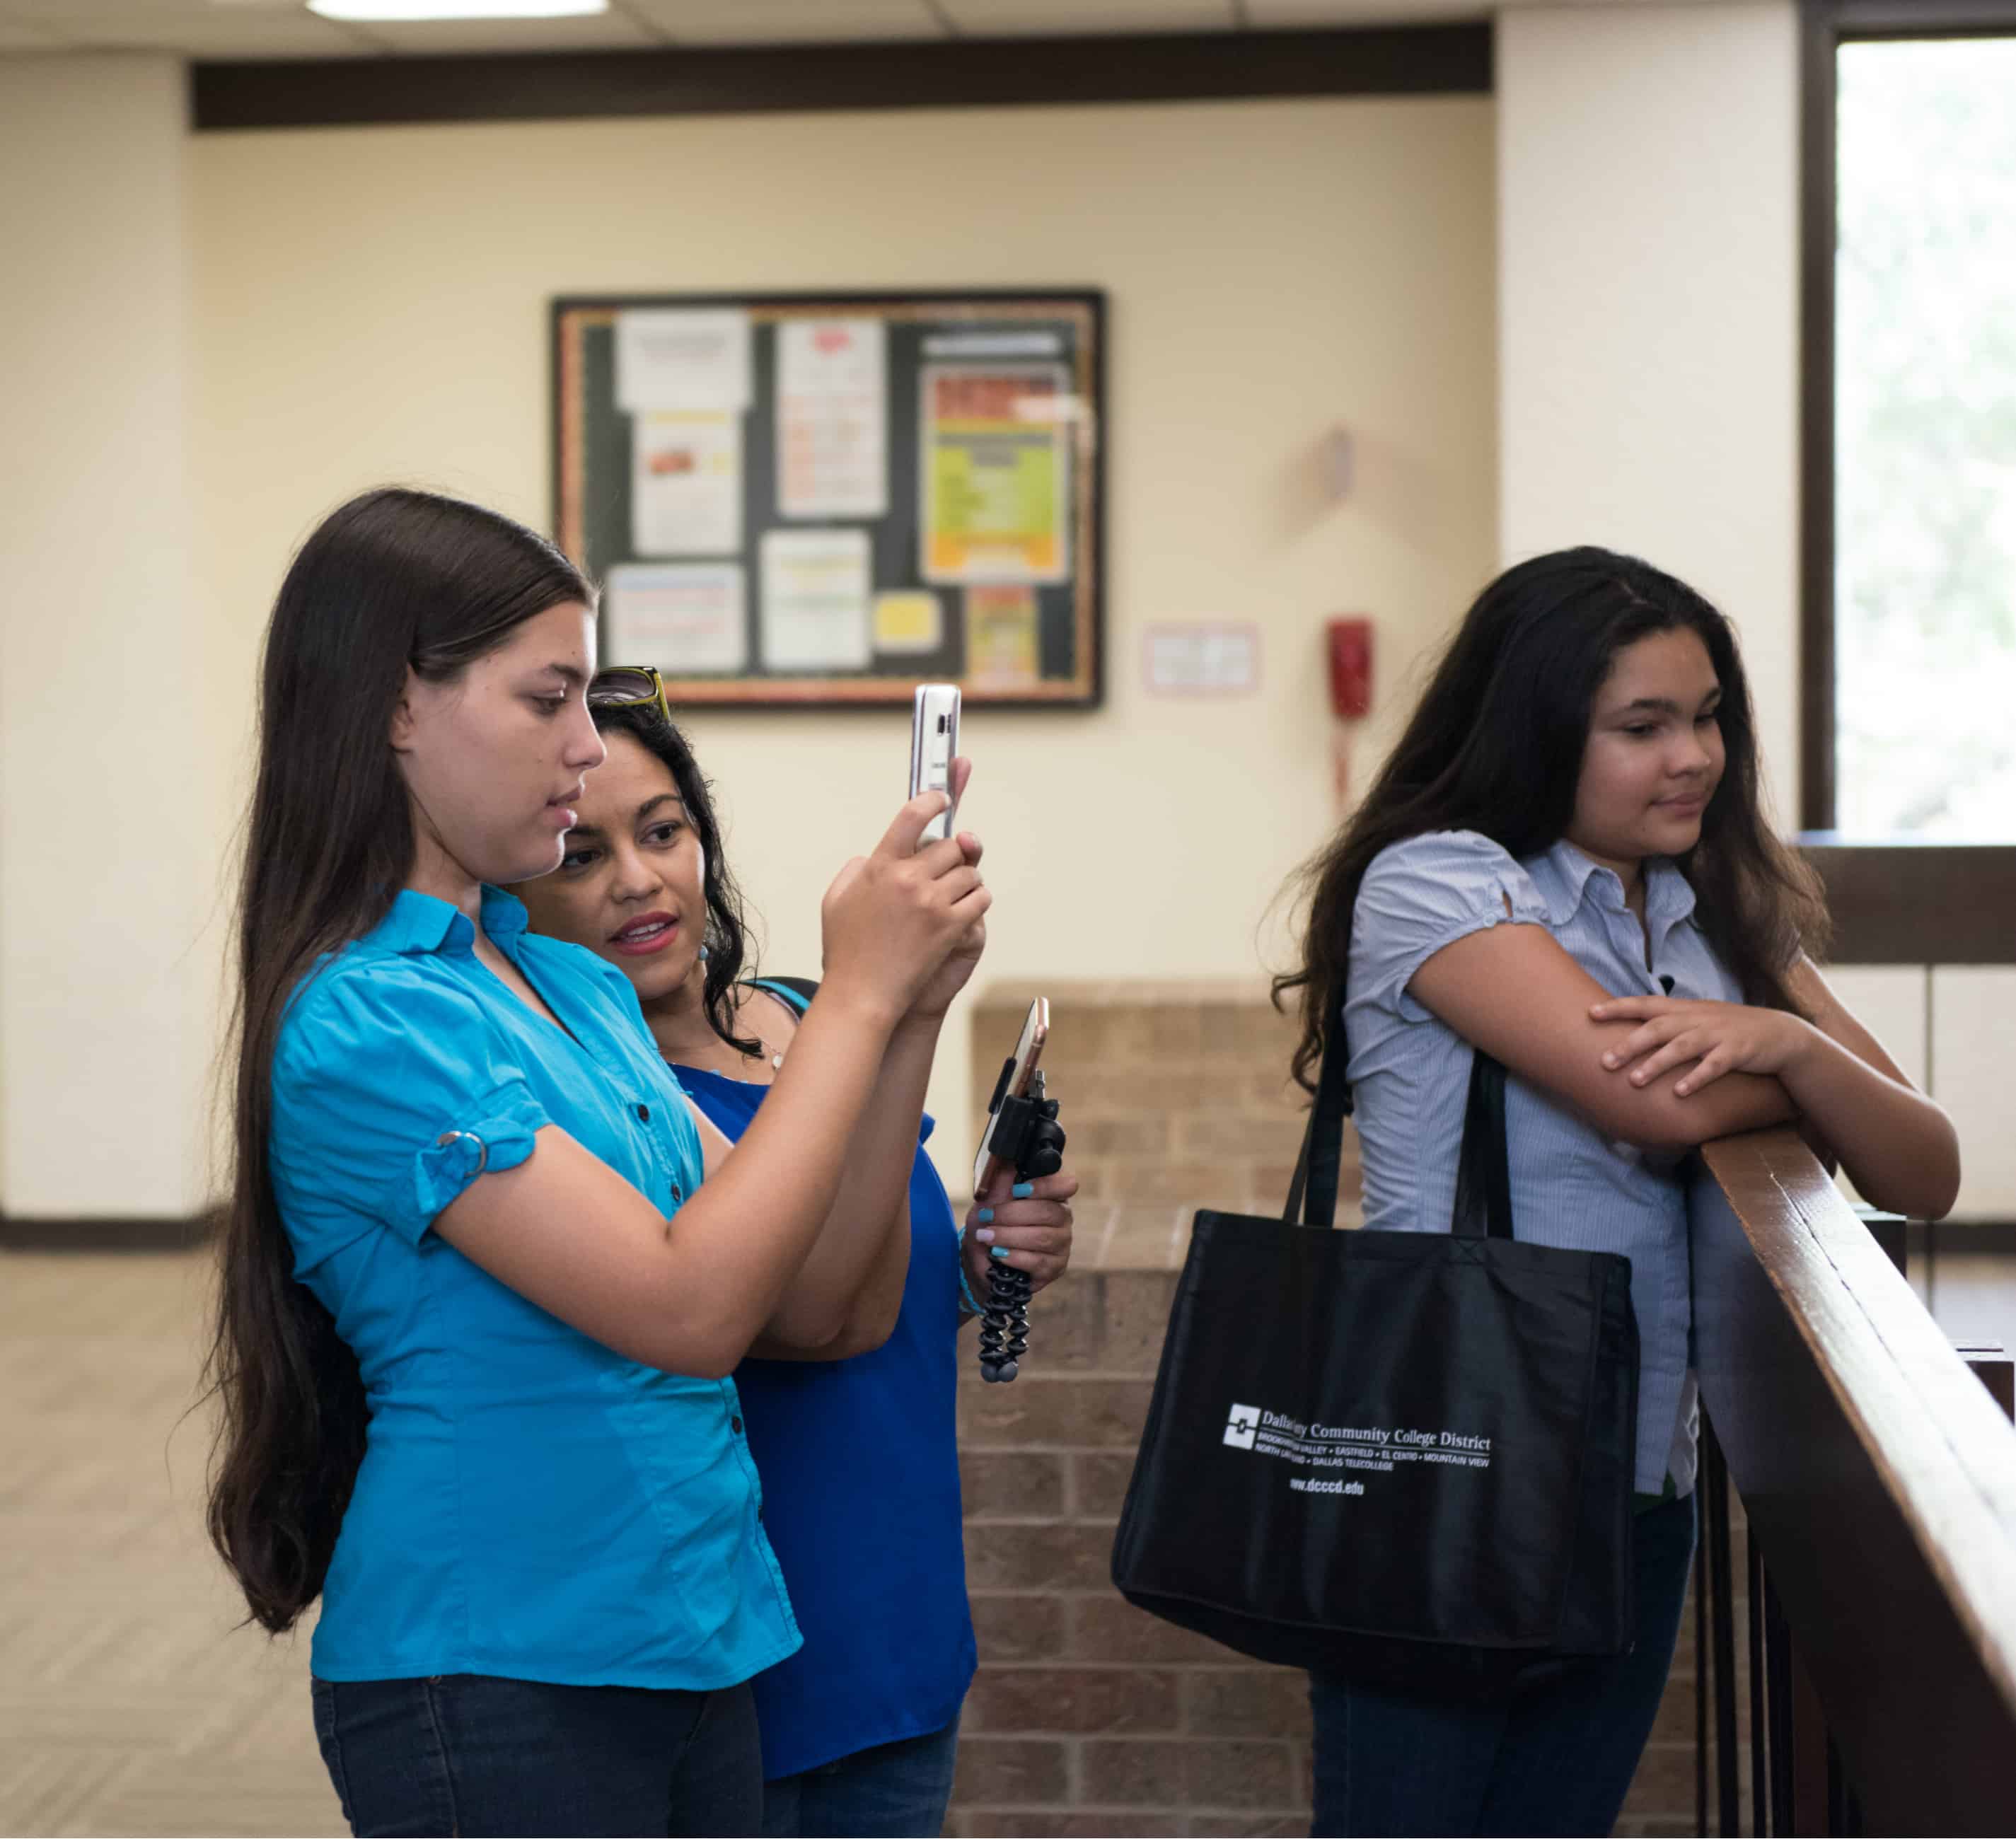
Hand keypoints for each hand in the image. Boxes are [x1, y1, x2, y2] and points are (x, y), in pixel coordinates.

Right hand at [820, 778, 990, 1024]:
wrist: (861, 995)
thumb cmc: (845, 951)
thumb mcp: (835, 900)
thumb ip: (855, 869)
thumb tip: (872, 855)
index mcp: (879, 866)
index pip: (912, 815)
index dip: (932, 800)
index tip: (942, 799)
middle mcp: (907, 878)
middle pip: (951, 845)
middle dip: (952, 855)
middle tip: (945, 870)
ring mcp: (931, 902)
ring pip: (970, 871)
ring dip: (967, 880)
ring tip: (954, 895)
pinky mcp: (951, 927)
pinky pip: (981, 898)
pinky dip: (978, 901)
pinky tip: (965, 910)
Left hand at [964, 1167, 1076, 1295]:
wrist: (980, 1261)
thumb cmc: (989, 1226)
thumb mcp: (988, 1200)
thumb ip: (1000, 1181)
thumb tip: (1007, 1158)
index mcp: (1051, 1195)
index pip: (1066, 1185)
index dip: (1046, 1186)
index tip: (1018, 1190)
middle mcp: (1062, 1218)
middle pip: (1048, 1212)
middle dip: (1011, 1214)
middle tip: (986, 1218)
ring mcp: (1061, 1244)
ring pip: (1042, 1237)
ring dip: (1009, 1236)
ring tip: (987, 1237)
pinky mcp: (1054, 1267)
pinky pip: (1038, 1261)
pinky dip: (1014, 1256)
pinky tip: (998, 1254)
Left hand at [1589, 994, 1816, 1097]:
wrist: (1781, 1033)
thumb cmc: (1730, 1028)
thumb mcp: (1698, 1019)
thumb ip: (1668, 1022)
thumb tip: (1630, 1030)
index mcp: (1685, 1009)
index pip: (1645, 1004)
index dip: (1618, 1007)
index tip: (1589, 1013)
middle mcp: (1698, 1019)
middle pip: (1658, 1027)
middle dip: (1629, 1044)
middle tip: (1604, 1061)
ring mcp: (1718, 1034)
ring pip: (1682, 1046)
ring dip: (1657, 1063)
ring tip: (1634, 1081)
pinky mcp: (1738, 1052)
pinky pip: (1714, 1066)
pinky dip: (1696, 1078)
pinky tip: (1679, 1092)